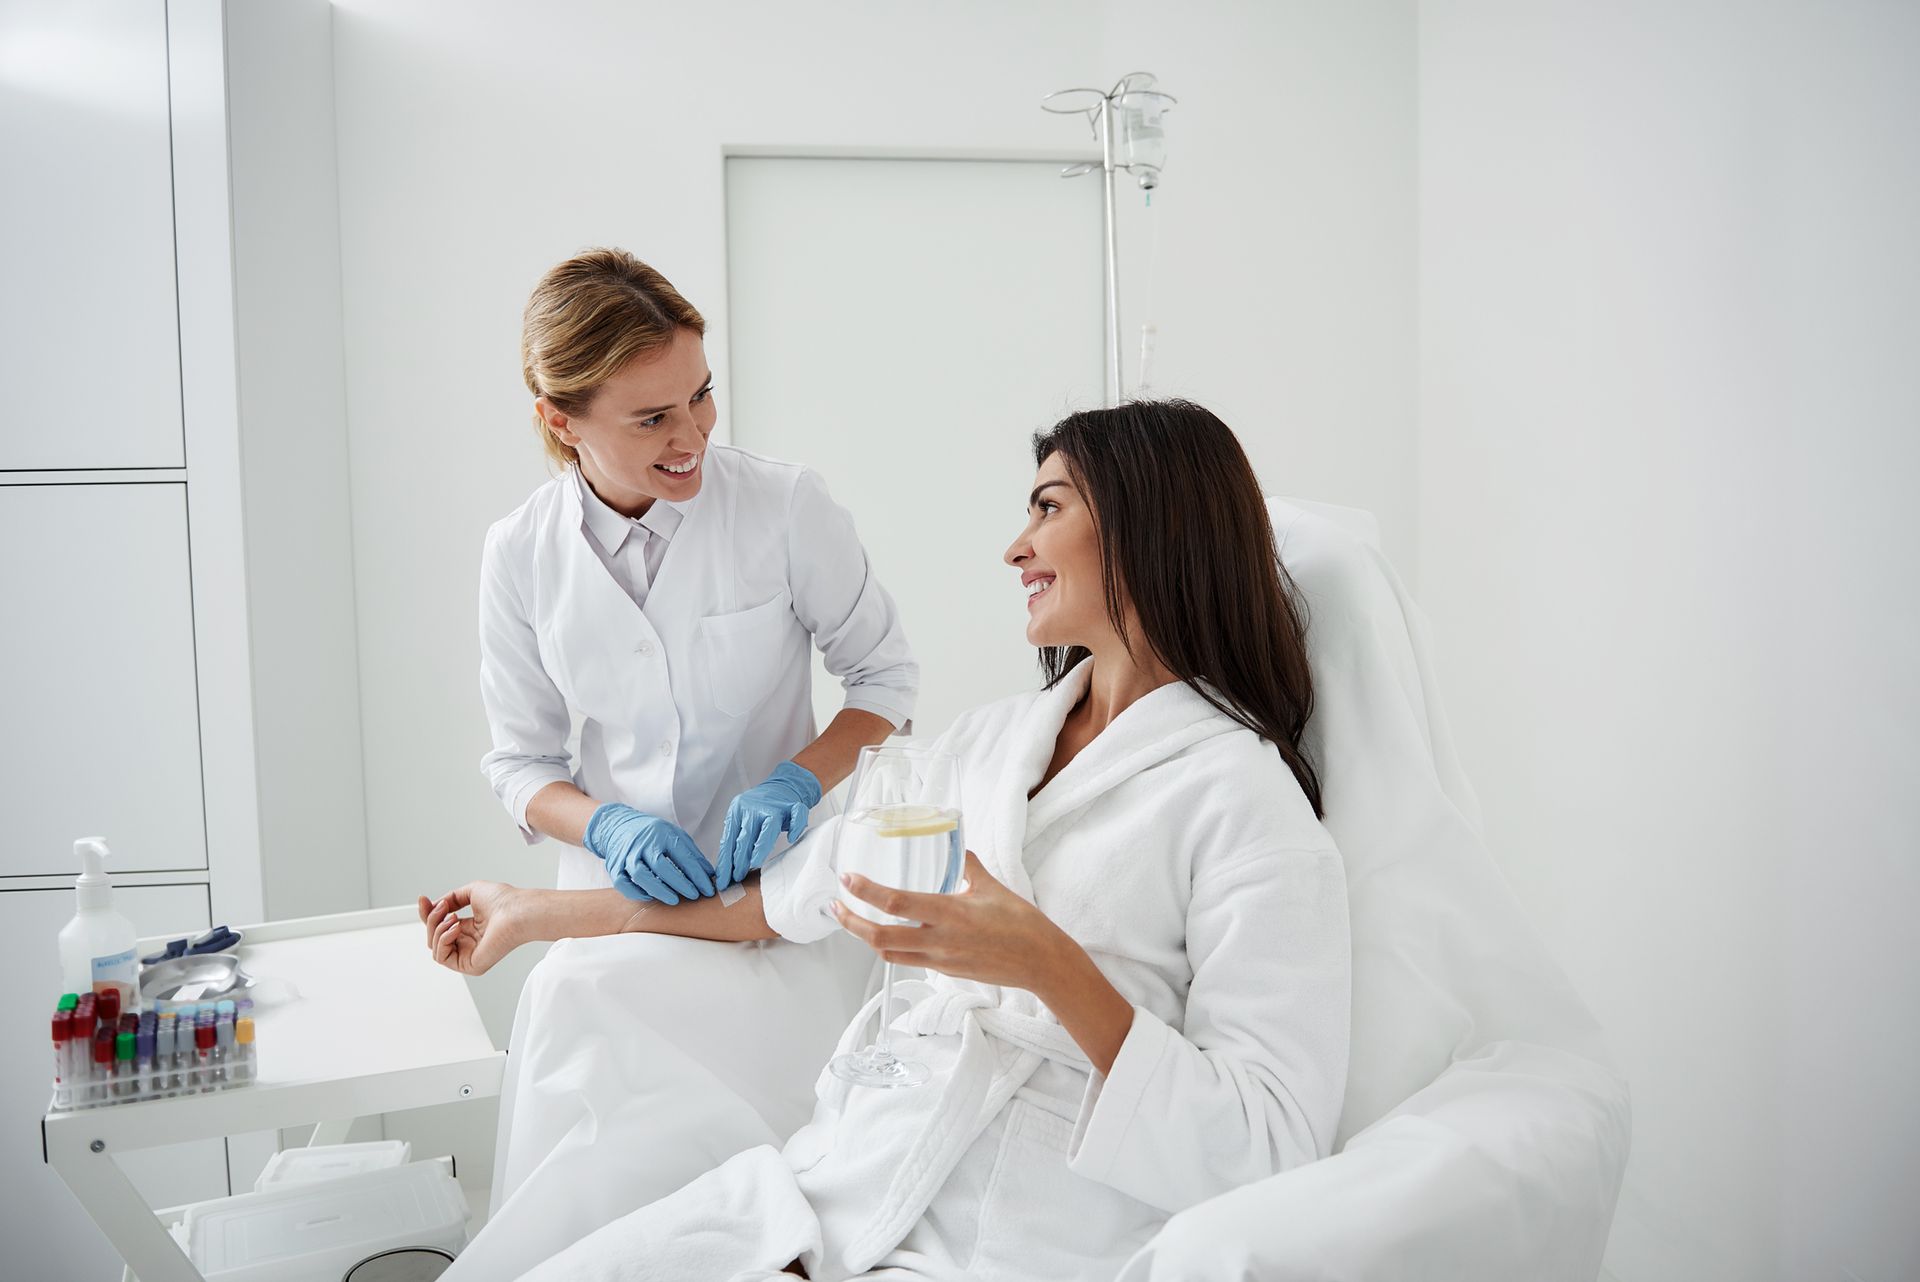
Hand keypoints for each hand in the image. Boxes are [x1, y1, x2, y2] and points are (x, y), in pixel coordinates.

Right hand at [417, 881, 525, 976]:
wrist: (517, 910)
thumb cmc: (504, 901)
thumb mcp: (471, 892)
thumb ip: (451, 898)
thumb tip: (436, 906)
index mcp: (470, 928)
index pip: (440, 926)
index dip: (428, 913)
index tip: (423, 899)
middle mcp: (468, 943)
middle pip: (433, 936)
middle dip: (431, 920)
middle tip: (442, 907)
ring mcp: (469, 955)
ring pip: (434, 947)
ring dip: (437, 929)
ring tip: (453, 917)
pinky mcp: (470, 965)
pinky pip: (442, 958)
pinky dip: (443, 940)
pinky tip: (456, 928)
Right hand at [584, 803, 716, 902]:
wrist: (618, 825)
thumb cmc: (652, 834)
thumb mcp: (675, 836)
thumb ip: (692, 855)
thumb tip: (710, 875)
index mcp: (662, 834)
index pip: (682, 856)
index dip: (697, 875)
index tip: (708, 889)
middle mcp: (643, 843)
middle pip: (661, 865)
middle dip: (680, 883)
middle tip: (694, 896)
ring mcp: (627, 855)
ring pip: (640, 875)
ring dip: (658, 890)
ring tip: (674, 900)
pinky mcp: (614, 866)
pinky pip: (622, 883)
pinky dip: (636, 893)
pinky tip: (650, 897)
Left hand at [715, 761, 822, 889]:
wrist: (783, 786)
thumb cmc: (761, 810)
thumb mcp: (743, 820)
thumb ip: (736, 839)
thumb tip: (727, 871)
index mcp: (738, 809)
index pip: (729, 840)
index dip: (726, 862)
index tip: (723, 879)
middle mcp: (754, 806)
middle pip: (746, 835)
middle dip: (740, 860)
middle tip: (737, 877)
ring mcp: (775, 805)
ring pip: (769, 827)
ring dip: (761, 847)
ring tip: (754, 864)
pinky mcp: (794, 805)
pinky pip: (797, 815)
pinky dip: (795, 827)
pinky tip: (790, 838)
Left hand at [831, 851, 1072, 989]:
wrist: (1040, 962)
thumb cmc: (1021, 923)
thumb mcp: (992, 886)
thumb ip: (968, 865)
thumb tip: (955, 845)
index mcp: (949, 914)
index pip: (896, 903)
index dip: (866, 892)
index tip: (848, 879)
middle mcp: (939, 941)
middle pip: (880, 938)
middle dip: (851, 923)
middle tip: (835, 906)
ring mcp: (940, 960)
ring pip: (890, 953)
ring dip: (866, 938)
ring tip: (853, 921)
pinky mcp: (945, 971)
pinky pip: (909, 960)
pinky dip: (892, 947)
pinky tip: (889, 933)